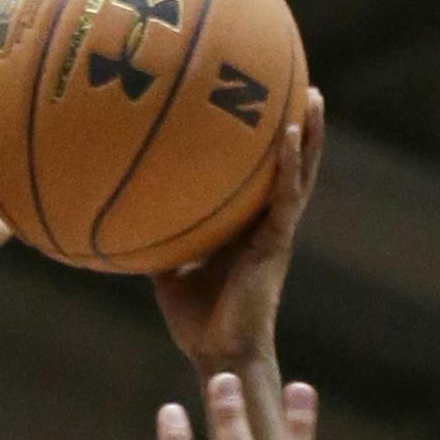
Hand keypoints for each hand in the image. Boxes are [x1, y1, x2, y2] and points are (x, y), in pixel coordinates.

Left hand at [152, 90, 323, 369]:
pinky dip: (290, 165)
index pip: (262, 180)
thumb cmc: (196, 321)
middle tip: (302, 86)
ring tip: (312, 95)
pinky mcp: (277, 244)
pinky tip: (290, 134)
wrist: (219, 353)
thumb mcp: (168, 272)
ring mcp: (275, 234)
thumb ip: (159, 241)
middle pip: (291, 169)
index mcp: (247, 230)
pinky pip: (286, 197)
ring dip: (310, 136)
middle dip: (300, 129)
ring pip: (300, 176)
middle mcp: (267, 226)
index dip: (269, 148)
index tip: (268, 108)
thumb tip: (127, 215)